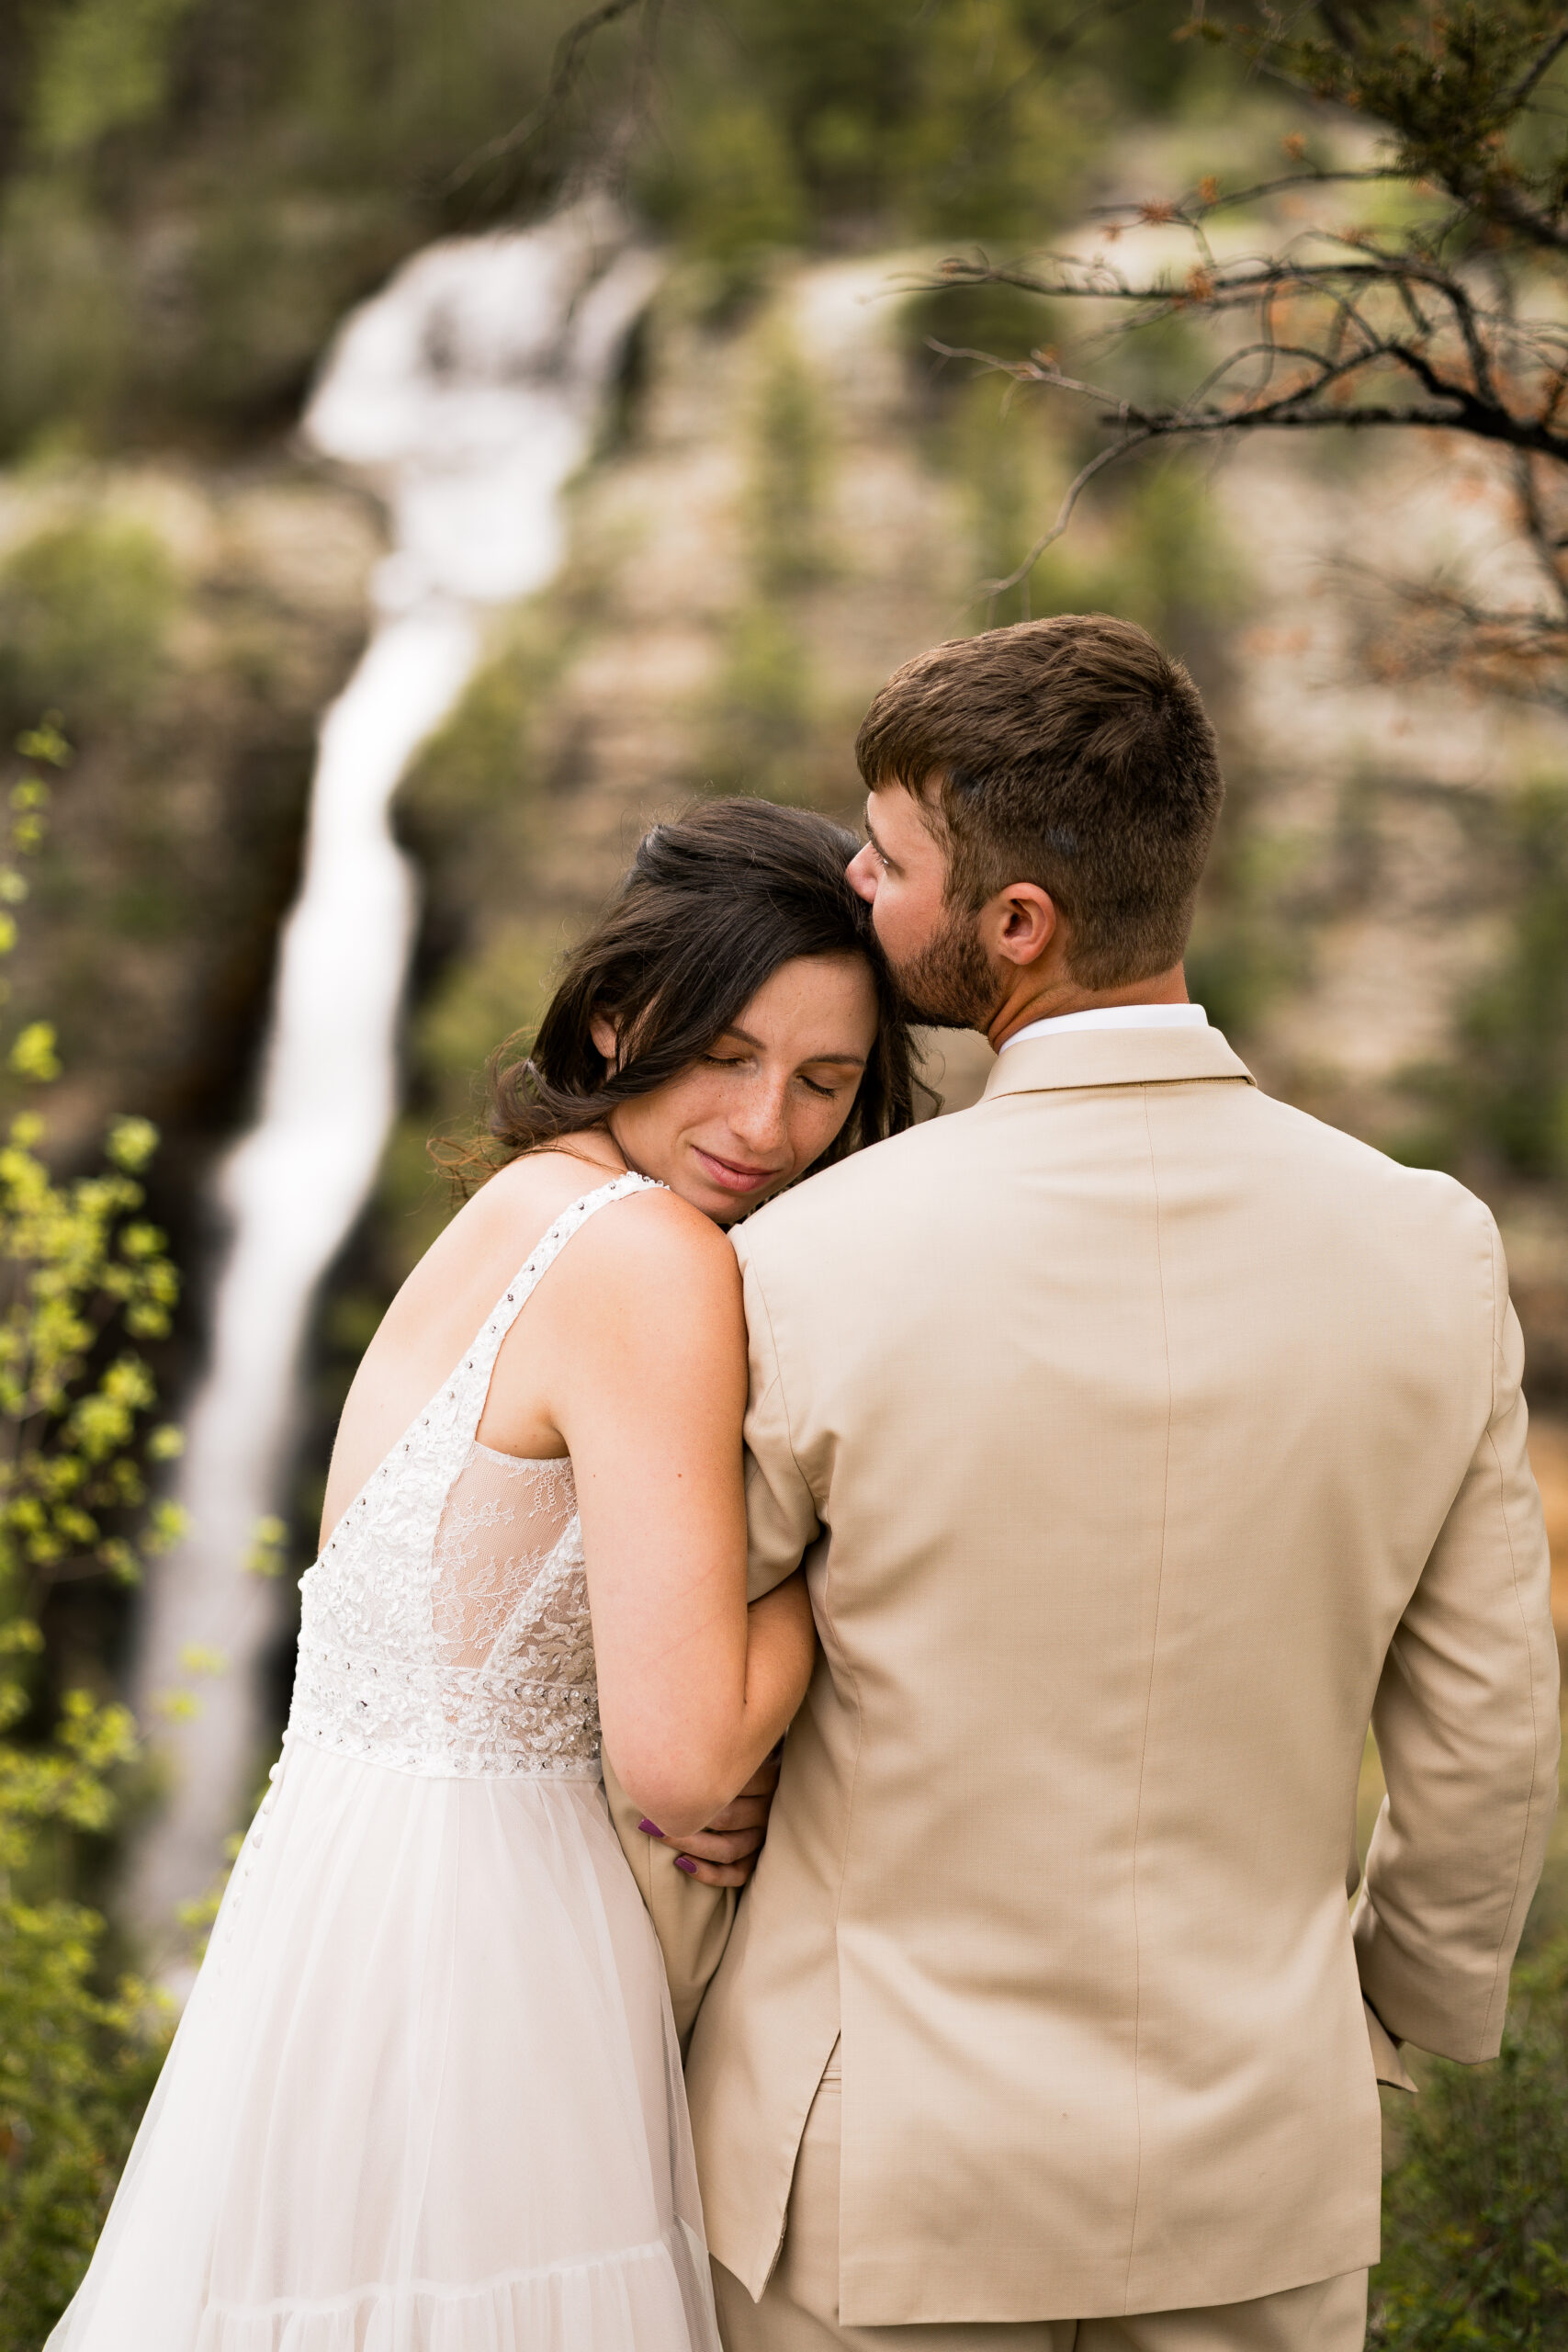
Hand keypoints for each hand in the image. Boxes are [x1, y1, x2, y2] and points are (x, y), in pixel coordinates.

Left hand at [637, 1750, 780, 1887]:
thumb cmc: (734, 1753)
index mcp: (770, 1776)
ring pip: (728, 1849)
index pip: (732, 1787)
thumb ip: (720, 1739)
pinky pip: (738, 1874)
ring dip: (690, 1846)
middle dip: (683, 1820)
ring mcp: (766, 1835)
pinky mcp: (760, 1857)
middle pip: (726, 1819)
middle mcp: (770, 1807)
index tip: (656, 1786)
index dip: (692, 1790)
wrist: (764, 1773)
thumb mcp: (737, 1738)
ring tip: (657, 1835)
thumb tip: (676, 1729)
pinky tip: (683, 1864)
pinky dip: (711, 1874)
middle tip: (648, 1817)